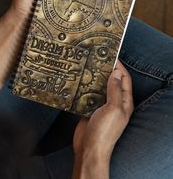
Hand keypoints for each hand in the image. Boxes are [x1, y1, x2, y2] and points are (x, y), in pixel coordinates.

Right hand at [73, 60, 133, 178]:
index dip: (119, 67)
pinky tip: (80, 80)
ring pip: (100, 87)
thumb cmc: (105, 131)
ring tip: (87, 66)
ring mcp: (102, 106)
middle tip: (97, 59)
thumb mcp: (114, 109)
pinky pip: (89, 94)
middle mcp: (115, 102)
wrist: (89, 148)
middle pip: (112, 82)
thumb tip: (116, 73)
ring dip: (95, 78)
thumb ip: (115, 91)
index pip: (124, 80)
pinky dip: (86, 87)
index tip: (111, 56)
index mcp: (124, 102)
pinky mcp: (90, 108)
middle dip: (106, 71)